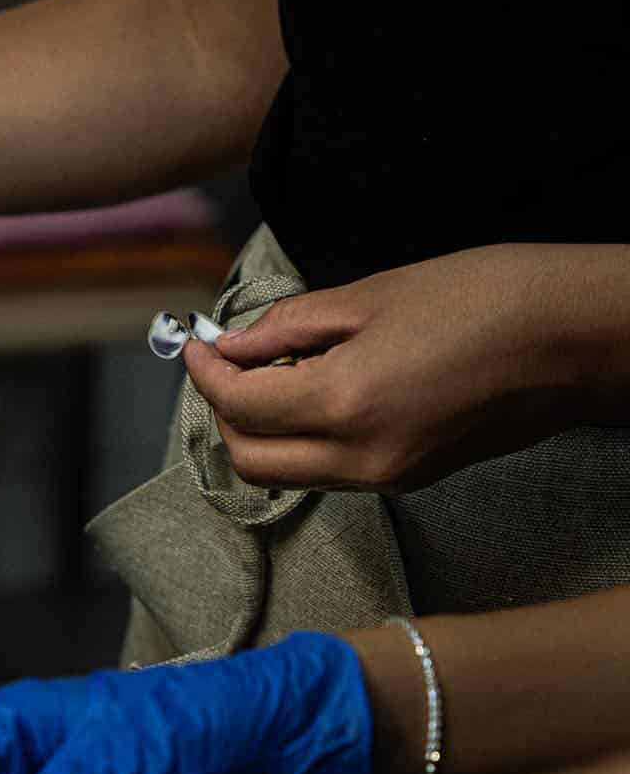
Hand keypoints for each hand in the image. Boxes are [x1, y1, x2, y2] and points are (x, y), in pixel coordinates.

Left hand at [183, 245, 597, 490]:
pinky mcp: (411, 479)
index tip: (197, 344)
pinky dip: (304, 439)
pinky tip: (318, 390)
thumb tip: (235, 345)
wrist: (575, 339)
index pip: (240, 407)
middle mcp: (360, 459)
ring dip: (263, 430)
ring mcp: (387, 478)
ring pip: (288, 473)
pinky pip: (331, 472)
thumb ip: (290, 327)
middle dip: (224, 413)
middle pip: (251, 460)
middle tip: (227, 363)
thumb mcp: (373, 294)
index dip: (206, 374)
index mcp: (345, 405)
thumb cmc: (486, 298)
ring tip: (276, 371)